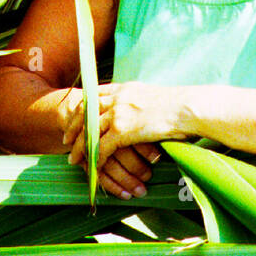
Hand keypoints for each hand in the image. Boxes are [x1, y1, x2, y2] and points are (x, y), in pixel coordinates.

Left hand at [60, 83, 187, 196]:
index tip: (74, 118)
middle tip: (65, 140)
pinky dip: (94, 159)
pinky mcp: (123, 129)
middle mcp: (117, 97)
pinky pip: (101, 147)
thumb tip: (135, 109)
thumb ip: (137, 100)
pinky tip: (92, 167)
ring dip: (79, 147)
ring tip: (72, 158)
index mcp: (124, 87)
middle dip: (73, 127)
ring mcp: (118, 112)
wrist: (190, 108)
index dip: (81, 108)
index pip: (93, 95)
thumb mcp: (152, 96)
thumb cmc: (180, 105)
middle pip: (84, 112)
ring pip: (89, 131)